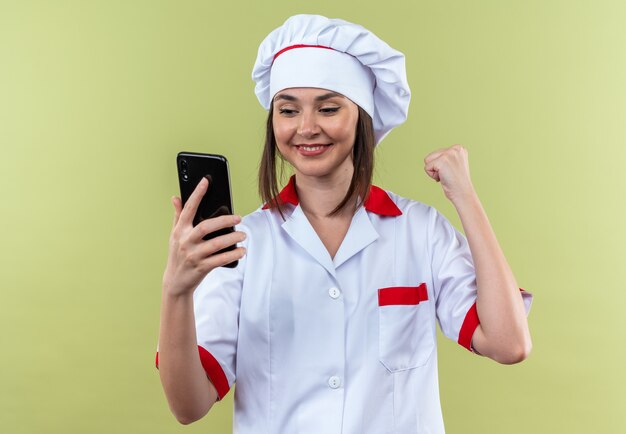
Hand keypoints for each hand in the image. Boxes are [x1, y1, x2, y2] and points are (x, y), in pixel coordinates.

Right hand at [162, 177, 246, 297]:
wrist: (175, 282)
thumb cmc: (178, 254)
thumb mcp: (175, 235)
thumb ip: (178, 216)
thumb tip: (176, 197)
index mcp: (180, 230)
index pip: (188, 209)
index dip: (197, 194)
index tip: (206, 181)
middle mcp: (185, 241)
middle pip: (206, 227)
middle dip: (224, 220)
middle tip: (239, 217)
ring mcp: (193, 255)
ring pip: (216, 244)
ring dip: (232, 238)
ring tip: (243, 234)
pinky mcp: (201, 268)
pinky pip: (220, 260)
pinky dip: (233, 254)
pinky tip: (241, 250)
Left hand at [424, 145, 475, 204]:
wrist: (462, 193)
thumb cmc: (457, 182)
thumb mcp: (455, 164)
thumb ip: (447, 158)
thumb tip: (431, 158)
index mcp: (459, 148)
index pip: (438, 153)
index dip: (441, 165)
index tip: (451, 171)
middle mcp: (454, 149)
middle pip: (431, 156)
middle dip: (436, 167)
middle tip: (448, 175)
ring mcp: (448, 154)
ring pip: (427, 160)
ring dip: (434, 171)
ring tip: (446, 176)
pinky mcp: (441, 162)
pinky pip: (426, 168)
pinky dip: (432, 176)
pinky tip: (443, 178)